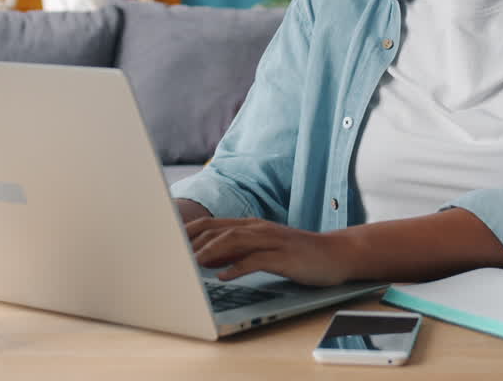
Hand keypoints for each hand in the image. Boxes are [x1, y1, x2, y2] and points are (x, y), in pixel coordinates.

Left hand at [185, 217, 353, 286]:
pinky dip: (238, 267)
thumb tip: (207, 259)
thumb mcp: (263, 250)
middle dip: (193, 242)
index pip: (212, 224)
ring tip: (192, 265)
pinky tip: (224, 277)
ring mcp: (272, 241)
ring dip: (211, 252)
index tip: (167, 243)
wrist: (335, 254)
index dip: (188, 232)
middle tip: (172, 255)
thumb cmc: (297, 254)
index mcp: (250, 226)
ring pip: (234, 241)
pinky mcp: (284, 256)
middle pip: (218, 230)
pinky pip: (257, 260)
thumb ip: (236, 251)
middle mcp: (258, 229)